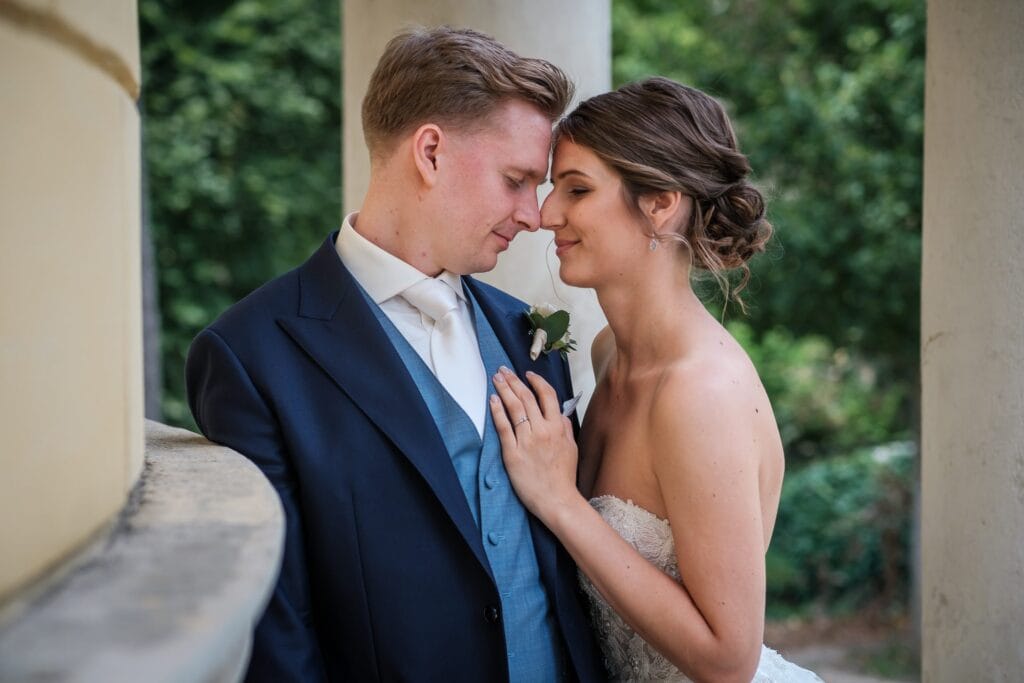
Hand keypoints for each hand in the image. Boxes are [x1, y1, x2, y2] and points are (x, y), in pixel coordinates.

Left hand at [489, 367, 580, 521]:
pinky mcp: (512, 453)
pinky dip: (497, 411)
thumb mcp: (571, 447)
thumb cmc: (564, 476)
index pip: (547, 396)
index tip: (527, 374)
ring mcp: (526, 441)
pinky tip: (493, 399)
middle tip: (503, 370)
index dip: (536, 381)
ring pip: (514, 408)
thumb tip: (559, 412)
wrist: (556, 499)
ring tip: (496, 378)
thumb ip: (564, 428)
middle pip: (526, 398)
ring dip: (504, 390)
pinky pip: (503, 427)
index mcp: (557, 427)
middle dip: (514, 380)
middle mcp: (542, 430)